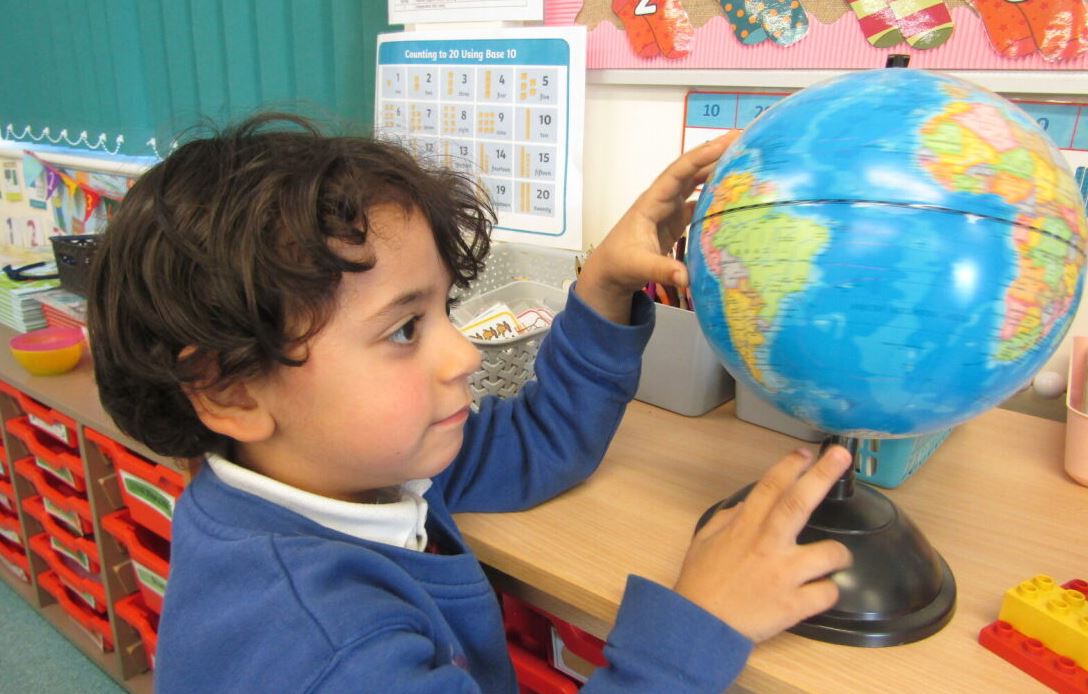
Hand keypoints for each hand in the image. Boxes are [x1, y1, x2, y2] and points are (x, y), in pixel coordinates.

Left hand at [575, 133, 737, 323]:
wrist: (610, 272)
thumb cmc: (620, 263)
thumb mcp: (639, 266)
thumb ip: (663, 270)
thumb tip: (687, 278)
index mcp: (652, 202)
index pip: (678, 172)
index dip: (701, 156)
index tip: (725, 143)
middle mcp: (662, 199)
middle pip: (690, 170)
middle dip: (714, 154)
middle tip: (743, 139)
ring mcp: (670, 208)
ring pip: (695, 183)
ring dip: (716, 170)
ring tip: (743, 158)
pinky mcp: (676, 220)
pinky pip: (698, 201)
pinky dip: (715, 194)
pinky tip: (733, 192)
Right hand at [672, 445, 853, 642]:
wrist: (699, 626)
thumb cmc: (700, 584)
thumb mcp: (704, 542)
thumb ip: (726, 519)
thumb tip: (745, 505)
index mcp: (745, 528)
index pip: (770, 487)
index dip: (790, 466)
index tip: (806, 452)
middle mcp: (767, 545)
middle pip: (799, 503)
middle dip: (823, 475)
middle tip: (842, 455)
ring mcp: (784, 574)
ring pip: (830, 553)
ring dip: (838, 554)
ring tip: (835, 559)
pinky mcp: (794, 604)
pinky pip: (827, 593)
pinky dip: (826, 592)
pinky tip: (817, 593)